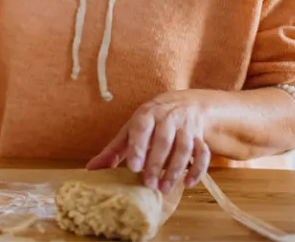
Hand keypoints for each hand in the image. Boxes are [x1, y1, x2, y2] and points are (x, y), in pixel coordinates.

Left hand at [86, 90, 210, 192]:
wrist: (184, 104)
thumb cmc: (151, 121)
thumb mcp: (131, 130)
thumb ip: (113, 150)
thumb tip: (91, 169)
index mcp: (147, 114)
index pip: (142, 128)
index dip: (138, 146)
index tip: (134, 167)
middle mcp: (168, 118)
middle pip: (164, 141)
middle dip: (156, 163)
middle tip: (148, 184)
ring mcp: (186, 128)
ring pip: (184, 148)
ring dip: (175, 170)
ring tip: (164, 189)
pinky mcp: (200, 137)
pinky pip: (203, 153)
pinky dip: (198, 169)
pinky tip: (188, 183)